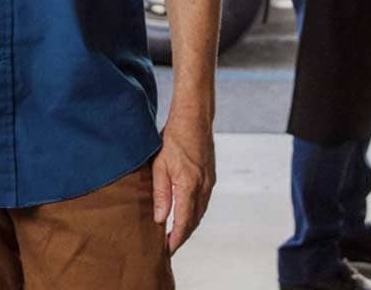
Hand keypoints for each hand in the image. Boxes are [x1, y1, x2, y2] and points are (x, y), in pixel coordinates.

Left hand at [152, 109, 215, 253]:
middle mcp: (203, 188)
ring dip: (189, 226)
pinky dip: (194, 213)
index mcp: (189, 186)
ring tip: (175, 235)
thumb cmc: (173, 138)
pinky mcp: (210, 177)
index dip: (176, 239)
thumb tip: (161, 219)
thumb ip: (161, 193)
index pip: (184, 221)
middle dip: (182, 236)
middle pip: (194, 221)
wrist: (194, 119)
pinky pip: (203, 202)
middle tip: (169, 248)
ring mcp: (209, 183)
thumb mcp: (159, 165)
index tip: (167, 251)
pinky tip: (185, 214)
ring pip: (199, 212)